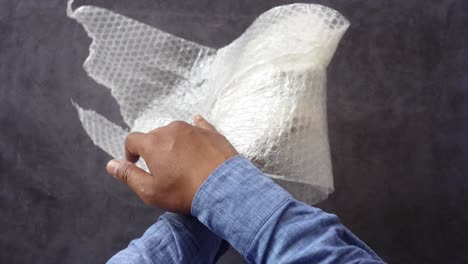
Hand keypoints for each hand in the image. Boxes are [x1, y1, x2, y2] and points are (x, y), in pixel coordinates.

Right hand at [105, 115, 237, 213]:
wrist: (224, 188)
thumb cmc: (184, 192)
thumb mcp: (150, 191)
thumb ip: (128, 175)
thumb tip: (110, 164)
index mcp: (153, 143)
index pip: (132, 140)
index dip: (130, 152)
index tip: (136, 163)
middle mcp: (171, 129)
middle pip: (155, 136)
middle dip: (154, 149)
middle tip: (162, 168)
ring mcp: (193, 128)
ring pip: (176, 132)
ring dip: (174, 143)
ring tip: (182, 161)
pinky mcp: (212, 132)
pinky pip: (199, 126)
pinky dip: (194, 132)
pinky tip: (197, 133)